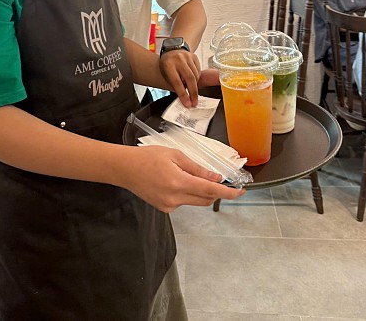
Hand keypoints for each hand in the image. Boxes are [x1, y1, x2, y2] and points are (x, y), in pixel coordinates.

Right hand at [120, 145, 244, 212]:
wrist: (126, 168)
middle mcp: (174, 198)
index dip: (228, 192)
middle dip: (216, 191)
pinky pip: (184, 202)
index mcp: (178, 182)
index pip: (210, 190)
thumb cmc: (147, 157)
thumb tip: (215, 178)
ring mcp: (169, 206)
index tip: (240, 192)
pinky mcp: (165, 209)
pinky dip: (187, 193)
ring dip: (200, 191)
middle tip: (220, 180)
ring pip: (195, 201)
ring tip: (187, 174)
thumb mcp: (175, 155)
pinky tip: (175, 181)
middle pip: (205, 199)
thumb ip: (197, 168)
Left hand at [159, 49, 200, 107]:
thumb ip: (174, 85)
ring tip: (191, 89)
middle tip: (194, 102)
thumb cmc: (167, 64)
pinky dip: (197, 78)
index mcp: (168, 65)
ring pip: (196, 75)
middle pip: (190, 79)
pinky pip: (199, 71)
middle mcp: (178, 59)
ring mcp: (187, 56)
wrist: (172, 50)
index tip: (187, 103)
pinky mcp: (194, 56)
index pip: (177, 82)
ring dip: (195, 85)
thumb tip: (185, 99)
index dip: (183, 94)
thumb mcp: (166, 75)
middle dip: (193, 93)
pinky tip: (192, 79)